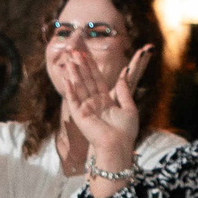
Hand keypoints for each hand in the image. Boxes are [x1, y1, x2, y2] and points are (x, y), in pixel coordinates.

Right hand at [60, 42, 152, 170]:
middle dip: (80, 66)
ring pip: (79, 87)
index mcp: (105, 101)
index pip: (97, 79)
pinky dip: (70, 89)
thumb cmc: (126, 131)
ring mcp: (86, 108)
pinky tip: (67, 78)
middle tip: (74, 51)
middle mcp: (94, 103)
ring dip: (74, 73)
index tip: (86, 54)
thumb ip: (125, 91)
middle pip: (86, 80)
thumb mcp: (130, 108)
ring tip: (70, 60)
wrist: (118, 145)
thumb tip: (125, 75)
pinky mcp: (80, 115)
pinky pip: (74, 99)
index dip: (91, 67)